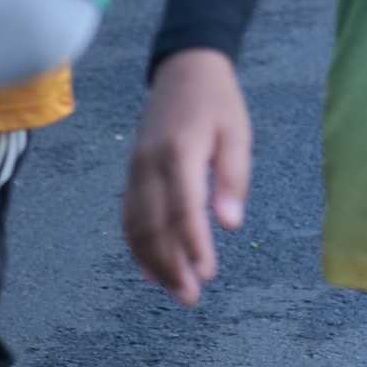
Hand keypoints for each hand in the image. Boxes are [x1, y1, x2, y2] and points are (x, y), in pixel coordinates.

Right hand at [122, 48, 251, 306]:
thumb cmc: (217, 101)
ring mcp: (135, 170)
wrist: (183, 68)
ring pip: (136, 227)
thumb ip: (234, 178)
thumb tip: (230, 226)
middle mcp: (149, 164)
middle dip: (170, 266)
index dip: (193, 245)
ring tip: (176, 291)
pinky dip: (138, 247)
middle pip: (153, 225)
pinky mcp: (132, 174)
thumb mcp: (237, 132)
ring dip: (153, 264)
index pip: (183, 208)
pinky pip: (129, 217)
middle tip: (191, 298)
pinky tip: (151, 271)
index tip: (207, 274)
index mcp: (179, 151)